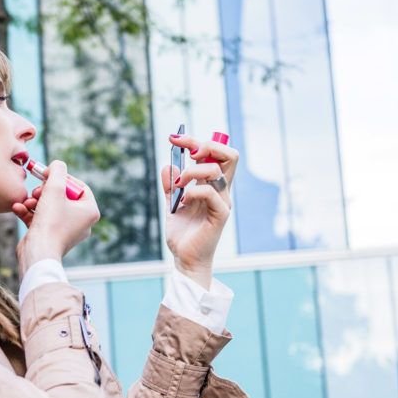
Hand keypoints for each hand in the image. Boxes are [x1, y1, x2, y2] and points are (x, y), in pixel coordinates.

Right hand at [12, 160, 99, 275]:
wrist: (38, 252)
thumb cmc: (51, 222)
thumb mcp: (54, 188)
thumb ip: (57, 171)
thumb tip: (57, 165)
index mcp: (90, 211)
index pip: (79, 187)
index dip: (63, 178)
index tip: (49, 175)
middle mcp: (81, 222)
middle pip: (63, 196)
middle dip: (46, 190)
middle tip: (37, 190)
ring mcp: (66, 231)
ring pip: (49, 207)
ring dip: (35, 200)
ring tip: (27, 201)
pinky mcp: (51, 237)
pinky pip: (41, 219)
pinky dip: (29, 212)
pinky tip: (18, 207)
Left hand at [163, 131, 237, 287]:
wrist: (185, 258)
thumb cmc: (183, 234)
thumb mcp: (171, 204)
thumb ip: (170, 185)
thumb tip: (168, 165)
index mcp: (213, 185)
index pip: (216, 154)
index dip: (196, 141)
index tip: (174, 139)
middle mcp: (222, 190)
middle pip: (229, 155)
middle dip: (206, 145)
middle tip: (187, 153)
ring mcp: (223, 201)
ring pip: (215, 170)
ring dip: (192, 172)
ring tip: (178, 186)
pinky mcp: (220, 214)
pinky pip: (210, 192)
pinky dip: (193, 191)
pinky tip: (183, 201)